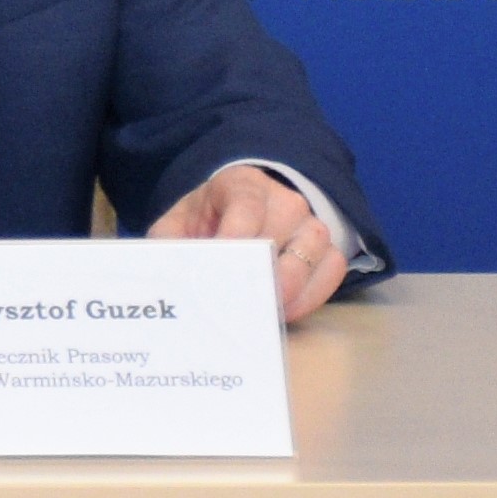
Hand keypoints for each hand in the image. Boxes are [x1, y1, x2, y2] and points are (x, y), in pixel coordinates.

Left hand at [151, 162, 347, 321]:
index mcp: (241, 185)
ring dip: (289, 289)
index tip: (222, 271)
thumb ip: (168, 243)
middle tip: (240, 304)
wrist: (244, 210)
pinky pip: (332, 273)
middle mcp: (283, 200)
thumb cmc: (209, 220)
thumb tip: (165, 272)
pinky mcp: (329, 250)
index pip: (245, 209)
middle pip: (278, 237)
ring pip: (311, 256)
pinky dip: (312, 296)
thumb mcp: (180, 223)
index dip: (235, 240)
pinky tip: (286, 312)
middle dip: (260, 274)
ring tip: (263, 313)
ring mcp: (311, 224)